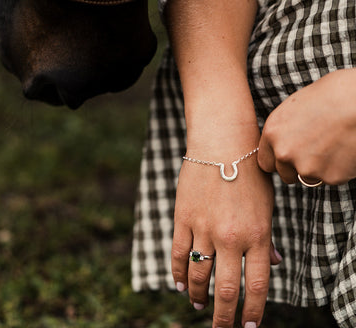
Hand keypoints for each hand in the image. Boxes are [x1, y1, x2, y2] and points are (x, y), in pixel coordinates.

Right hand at [172, 155, 279, 327]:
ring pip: (199, 275)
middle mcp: (230, 237)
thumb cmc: (249, 172)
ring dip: (198, 296)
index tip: (249, 327)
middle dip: (224, 316)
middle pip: (225, 290)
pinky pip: (179, 254)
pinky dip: (178, 274)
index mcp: (257, 234)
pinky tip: (180, 285)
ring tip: (198, 306)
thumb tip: (276, 263)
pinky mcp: (183, 218)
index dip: (253, 312)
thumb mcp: (267, 205)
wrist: (221, 144)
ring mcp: (204, 228)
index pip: (256, 285)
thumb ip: (268, 237)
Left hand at [258, 69, 355, 185]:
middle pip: (284, 174)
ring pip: (307, 177)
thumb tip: (285, 138)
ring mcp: (306, 167)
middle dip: (296, 167)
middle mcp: (284, 153)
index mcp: (272, 132)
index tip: (289, 155)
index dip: (278, 159)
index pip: (265, 162)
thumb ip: (286, 128)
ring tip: (332, 145)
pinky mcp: (330, 177)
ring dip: (317, 169)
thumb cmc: (333, 94)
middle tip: (314, 151)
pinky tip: (345, 149)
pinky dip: (338, 169)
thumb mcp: (296, 106)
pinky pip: (331, 178)